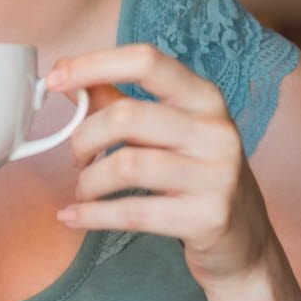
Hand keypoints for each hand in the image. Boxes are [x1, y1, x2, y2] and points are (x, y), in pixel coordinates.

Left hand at [45, 43, 277, 290]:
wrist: (244, 239)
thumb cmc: (195, 176)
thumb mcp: (169, 131)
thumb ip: (120, 101)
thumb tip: (68, 75)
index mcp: (204, 97)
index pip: (147, 62)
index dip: (95, 64)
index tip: (55, 78)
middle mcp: (215, 130)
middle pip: (128, 116)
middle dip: (84, 138)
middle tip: (77, 157)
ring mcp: (216, 175)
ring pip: (126, 165)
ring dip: (88, 182)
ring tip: (84, 191)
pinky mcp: (207, 217)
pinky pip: (134, 212)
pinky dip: (92, 216)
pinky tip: (74, 218)